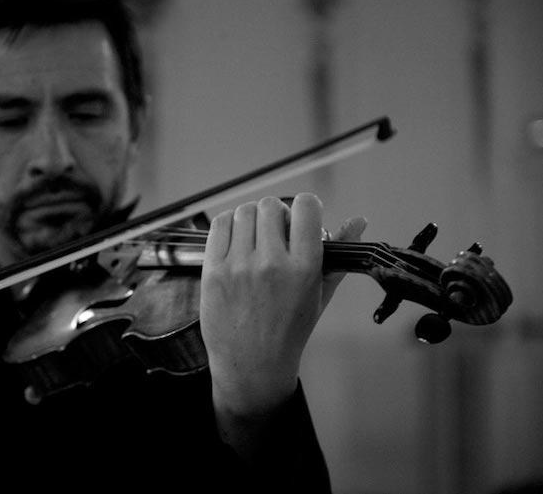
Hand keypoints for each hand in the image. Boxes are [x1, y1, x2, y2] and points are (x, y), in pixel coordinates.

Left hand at [200, 193, 365, 416]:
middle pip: (271, 206)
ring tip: (255, 240)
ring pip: (244, 211)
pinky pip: (219, 225)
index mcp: (304, 268)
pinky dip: (229, 225)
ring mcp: (239, 267)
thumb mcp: (321, 295)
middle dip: (276, 215)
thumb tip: (360, 220)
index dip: (305, 207)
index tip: (301, 220)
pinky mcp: (213, 271)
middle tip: (276, 235)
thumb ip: (339, 255)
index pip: (306, 207)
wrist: (252, 366)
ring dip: (252, 219)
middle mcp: (272, 264)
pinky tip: (236, 242)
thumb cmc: (289, 331)